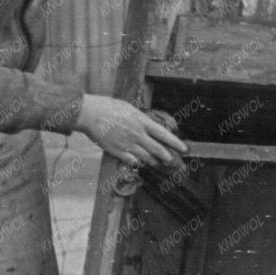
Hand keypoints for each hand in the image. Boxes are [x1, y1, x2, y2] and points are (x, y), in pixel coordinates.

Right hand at [74, 94, 188, 170]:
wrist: (90, 113)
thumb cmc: (109, 107)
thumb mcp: (130, 109)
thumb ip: (141, 119)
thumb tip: (150, 126)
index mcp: (142, 122)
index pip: (164, 135)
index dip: (176, 143)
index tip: (185, 150)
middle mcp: (138, 134)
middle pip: (158, 150)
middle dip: (171, 159)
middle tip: (179, 165)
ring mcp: (128, 144)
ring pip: (147, 158)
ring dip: (157, 163)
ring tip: (164, 167)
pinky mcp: (118, 151)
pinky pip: (133, 162)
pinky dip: (139, 164)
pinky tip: (141, 165)